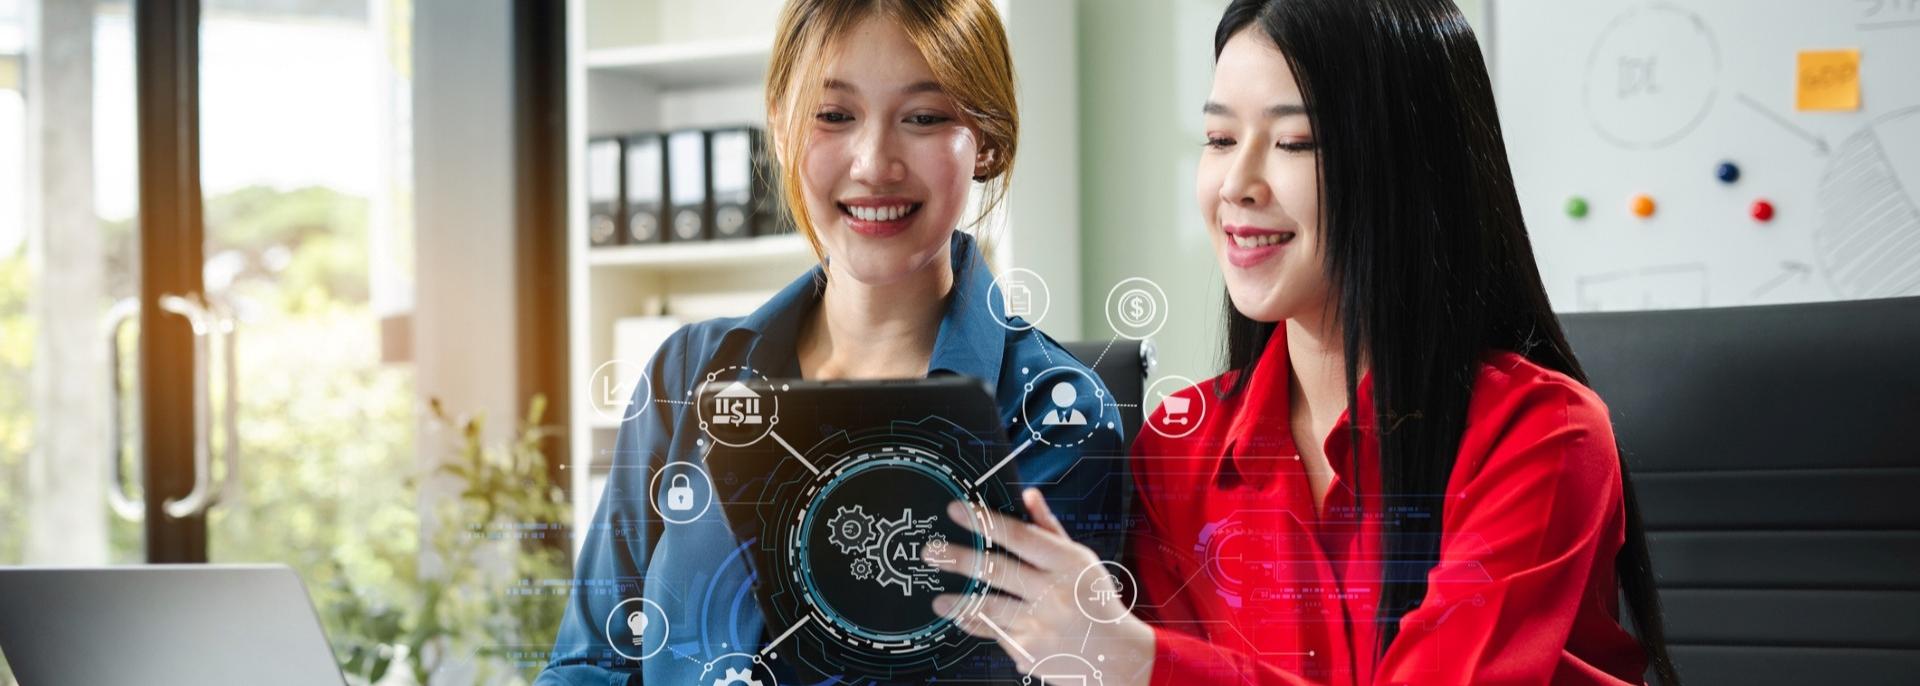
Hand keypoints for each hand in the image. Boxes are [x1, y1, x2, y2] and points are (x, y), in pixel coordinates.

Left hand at [925, 488, 1155, 685]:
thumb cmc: (1093, 599)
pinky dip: (977, 624)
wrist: (1116, 654)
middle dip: (960, 559)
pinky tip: (961, 617)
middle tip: (931, 551)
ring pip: (990, 607)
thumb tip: (1027, 494)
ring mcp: (1041, 624)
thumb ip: (1049, 528)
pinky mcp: (1030, 651)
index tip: (955, 510)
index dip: (984, 521)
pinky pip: (995, 633)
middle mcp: (1054, 592)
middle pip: (998, 570)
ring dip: (960, 602)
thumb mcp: (1081, 560)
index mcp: (1067, 562)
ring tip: (938, 601)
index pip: (1019, 536)